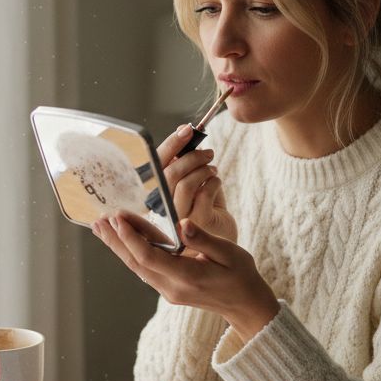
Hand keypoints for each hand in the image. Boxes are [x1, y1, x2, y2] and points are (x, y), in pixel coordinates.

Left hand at [94, 213, 278, 341]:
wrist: (245, 305)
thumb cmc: (241, 275)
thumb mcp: (229, 253)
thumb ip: (203, 238)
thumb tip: (181, 223)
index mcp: (188, 276)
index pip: (150, 256)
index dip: (131, 237)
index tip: (118, 218)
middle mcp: (172, 287)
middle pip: (136, 263)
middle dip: (115, 241)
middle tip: (98, 221)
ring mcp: (168, 291)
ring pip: (136, 267)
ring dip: (118, 247)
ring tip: (102, 228)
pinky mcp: (168, 289)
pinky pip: (144, 269)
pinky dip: (131, 252)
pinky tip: (122, 240)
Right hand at [156, 125, 237, 242]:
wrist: (223, 251)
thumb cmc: (209, 218)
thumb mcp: (197, 190)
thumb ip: (189, 169)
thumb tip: (187, 139)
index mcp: (159, 199)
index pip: (157, 167)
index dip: (171, 145)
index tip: (186, 129)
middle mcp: (164, 211)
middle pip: (169, 174)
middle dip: (190, 156)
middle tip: (207, 152)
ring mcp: (178, 220)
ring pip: (185, 183)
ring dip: (202, 168)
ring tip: (212, 168)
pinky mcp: (197, 227)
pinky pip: (204, 193)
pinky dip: (213, 181)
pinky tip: (217, 182)